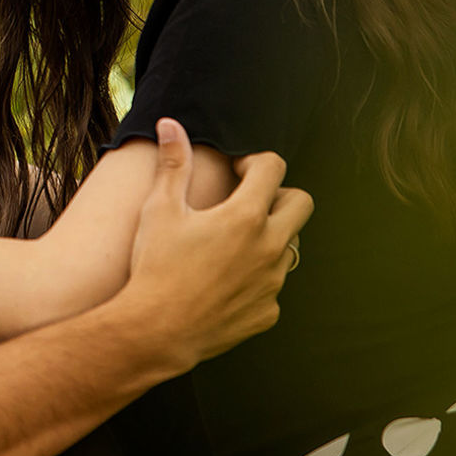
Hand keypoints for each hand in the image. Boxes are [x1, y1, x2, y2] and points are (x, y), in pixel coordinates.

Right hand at [118, 118, 312, 370]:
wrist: (157, 330)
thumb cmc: (155, 265)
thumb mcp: (159, 209)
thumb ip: (172, 163)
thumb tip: (170, 125)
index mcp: (246, 216)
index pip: (273, 168)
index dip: (254, 162)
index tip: (234, 171)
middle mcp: (269, 247)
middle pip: (301, 203)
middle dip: (278, 194)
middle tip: (244, 202)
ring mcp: (272, 282)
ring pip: (288, 246)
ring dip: (267, 237)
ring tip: (228, 244)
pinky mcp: (268, 312)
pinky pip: (273, 286)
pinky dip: (255, 278)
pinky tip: (222, 282)